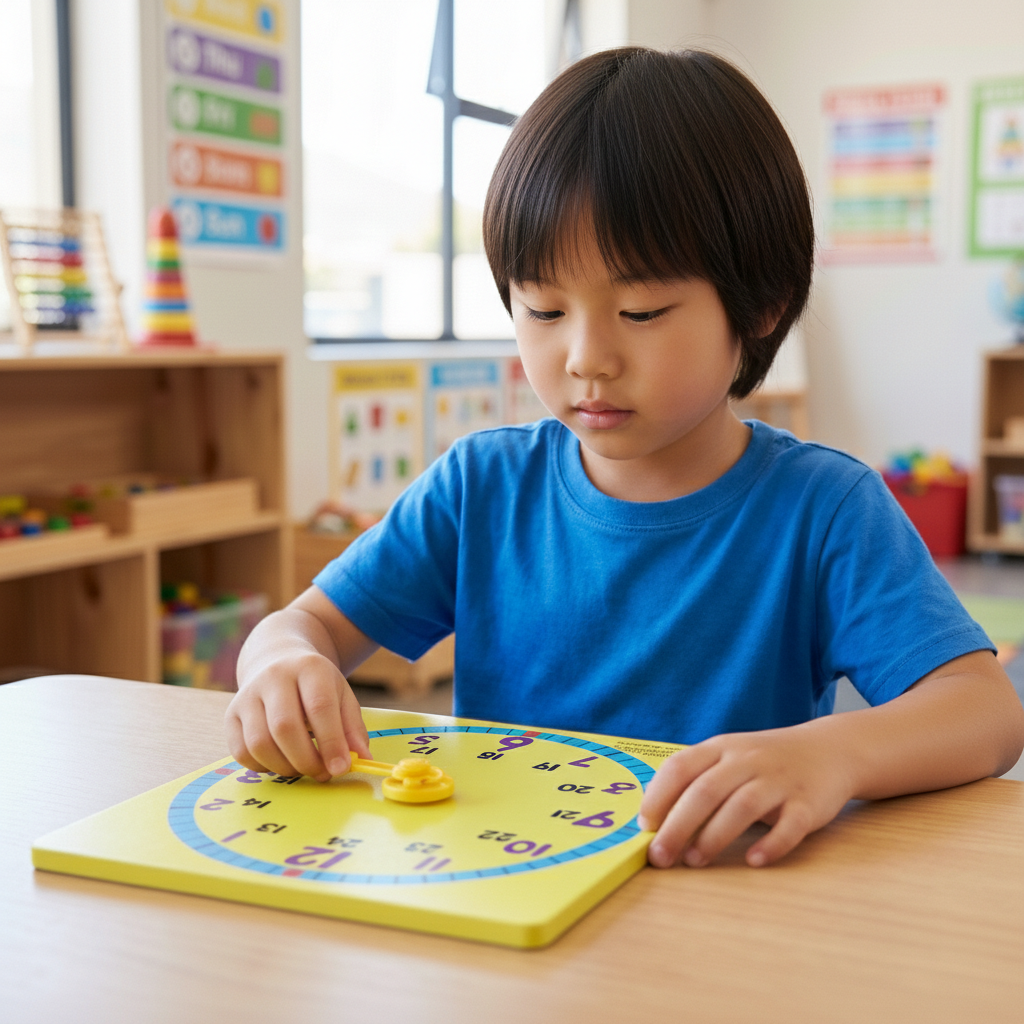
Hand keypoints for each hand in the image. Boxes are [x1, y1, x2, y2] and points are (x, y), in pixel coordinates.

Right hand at [225, 650, 371, 782]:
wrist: (278, 661)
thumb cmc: (316, 685)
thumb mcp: (342, 696)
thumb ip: (353, 727)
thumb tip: (361, 758)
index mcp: (309, 668)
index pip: (319, 707)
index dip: (331, 742)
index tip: (341, 768)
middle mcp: (274, 678)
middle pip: (285, 727)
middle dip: (306, 760)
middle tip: (322, 773)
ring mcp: (247, 695)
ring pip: (260, 743)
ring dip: (285, 767)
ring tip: (303, 768)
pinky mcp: (230, 714)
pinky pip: (242, 752)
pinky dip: (263, 766)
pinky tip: (281, 761)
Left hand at [637, 725, 854, 867]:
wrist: (829, 750)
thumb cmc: (764, 762)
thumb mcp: (728, 758)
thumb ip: (697, 781)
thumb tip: (655, 823)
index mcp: (721, 748)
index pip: (681, 767)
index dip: (658, 796)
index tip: (644, 826)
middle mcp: (747, 760)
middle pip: (705, 791)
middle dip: (677, 826)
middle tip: (660, 856)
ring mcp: (779, 781)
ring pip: (742, 806)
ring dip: (714, 837)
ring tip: (694, 861)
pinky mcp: (808, 803)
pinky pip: (789, 825)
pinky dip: (771, 844)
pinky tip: (753, 860)